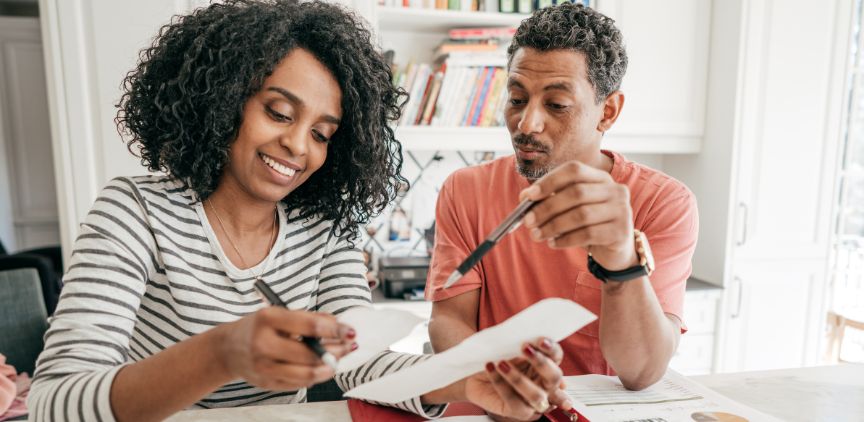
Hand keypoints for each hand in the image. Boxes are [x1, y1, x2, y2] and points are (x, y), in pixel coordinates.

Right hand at [215, 307, 355, 390]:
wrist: (228, 349)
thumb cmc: (259, 328)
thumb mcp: (279, 314)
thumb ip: (308, 318)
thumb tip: (338, 325)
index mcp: (268, 319)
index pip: (309, 326)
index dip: (334, 329)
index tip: (349, 331)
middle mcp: (263, 343)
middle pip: (310, 353)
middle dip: (336, 351)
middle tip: (349, 347)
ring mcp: (264, 366)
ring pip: (306, 374)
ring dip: (328, 368)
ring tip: (337, 361)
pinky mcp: (267, 383)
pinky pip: (299, 384)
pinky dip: (314, 376)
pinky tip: (321, 368)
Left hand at [465, 338, 572, 420]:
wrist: (474, 374)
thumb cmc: (495, 359)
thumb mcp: (507, 348)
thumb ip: (521, 346)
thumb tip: (527, 340)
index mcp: (546, 366)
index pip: (556, 356)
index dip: (551, 349)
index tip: (540, 340)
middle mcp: (544, 385)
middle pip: (554, 377)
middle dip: (541, 363)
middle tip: (525, 348)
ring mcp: (533, 401)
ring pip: (536, 396)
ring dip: (518, 378)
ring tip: (501, 363)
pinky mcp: (518, 411)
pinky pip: (514, 401)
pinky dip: (501, 384)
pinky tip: (491, 369)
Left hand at [520, 160, 636, 270]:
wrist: (615, 250)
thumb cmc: (588, 225)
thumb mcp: (570, 209)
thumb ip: (550, 200)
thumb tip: (525, 198)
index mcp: (600, 178)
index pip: (574, 170)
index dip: (550, 181)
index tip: (528, 195)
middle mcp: (615, 190)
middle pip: (576, 193)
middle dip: (547, 208)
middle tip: (528, 221)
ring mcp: (622, 210)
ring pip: (581, 215)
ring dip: (553, 226)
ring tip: (537, 235)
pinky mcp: (621, 232)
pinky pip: (588, 234)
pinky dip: (565, 239)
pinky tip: (553, 244)